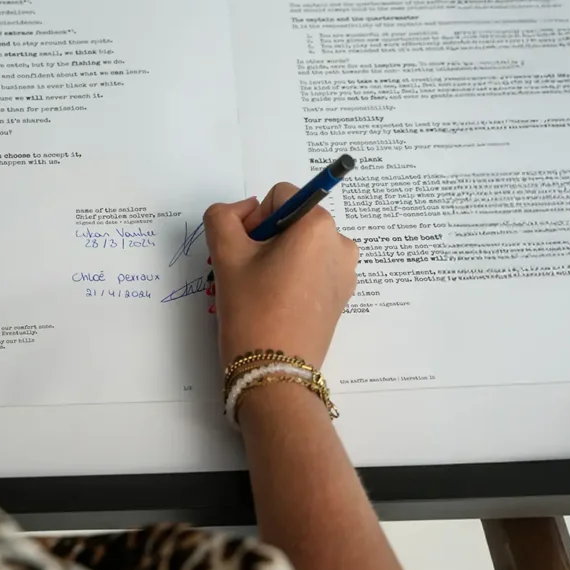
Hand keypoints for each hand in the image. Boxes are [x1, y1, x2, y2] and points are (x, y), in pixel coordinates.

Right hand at [202, 184, 358, 370]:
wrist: (273, 372)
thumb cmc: (251, 309)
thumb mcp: (224, 254)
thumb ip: (223, 216)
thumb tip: (243, 211)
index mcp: (318, 225)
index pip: (279, 197)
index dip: (253, 219)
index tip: (243, 251)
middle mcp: (341, 243)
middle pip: (292, 221)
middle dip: (265, 240)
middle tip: (245, 274)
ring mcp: (346, 272)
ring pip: (301, 246)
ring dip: (276, 258)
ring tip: (258, 290)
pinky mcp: (341, 296)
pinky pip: (312, 269)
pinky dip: (292, 277)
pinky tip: (275, 303)